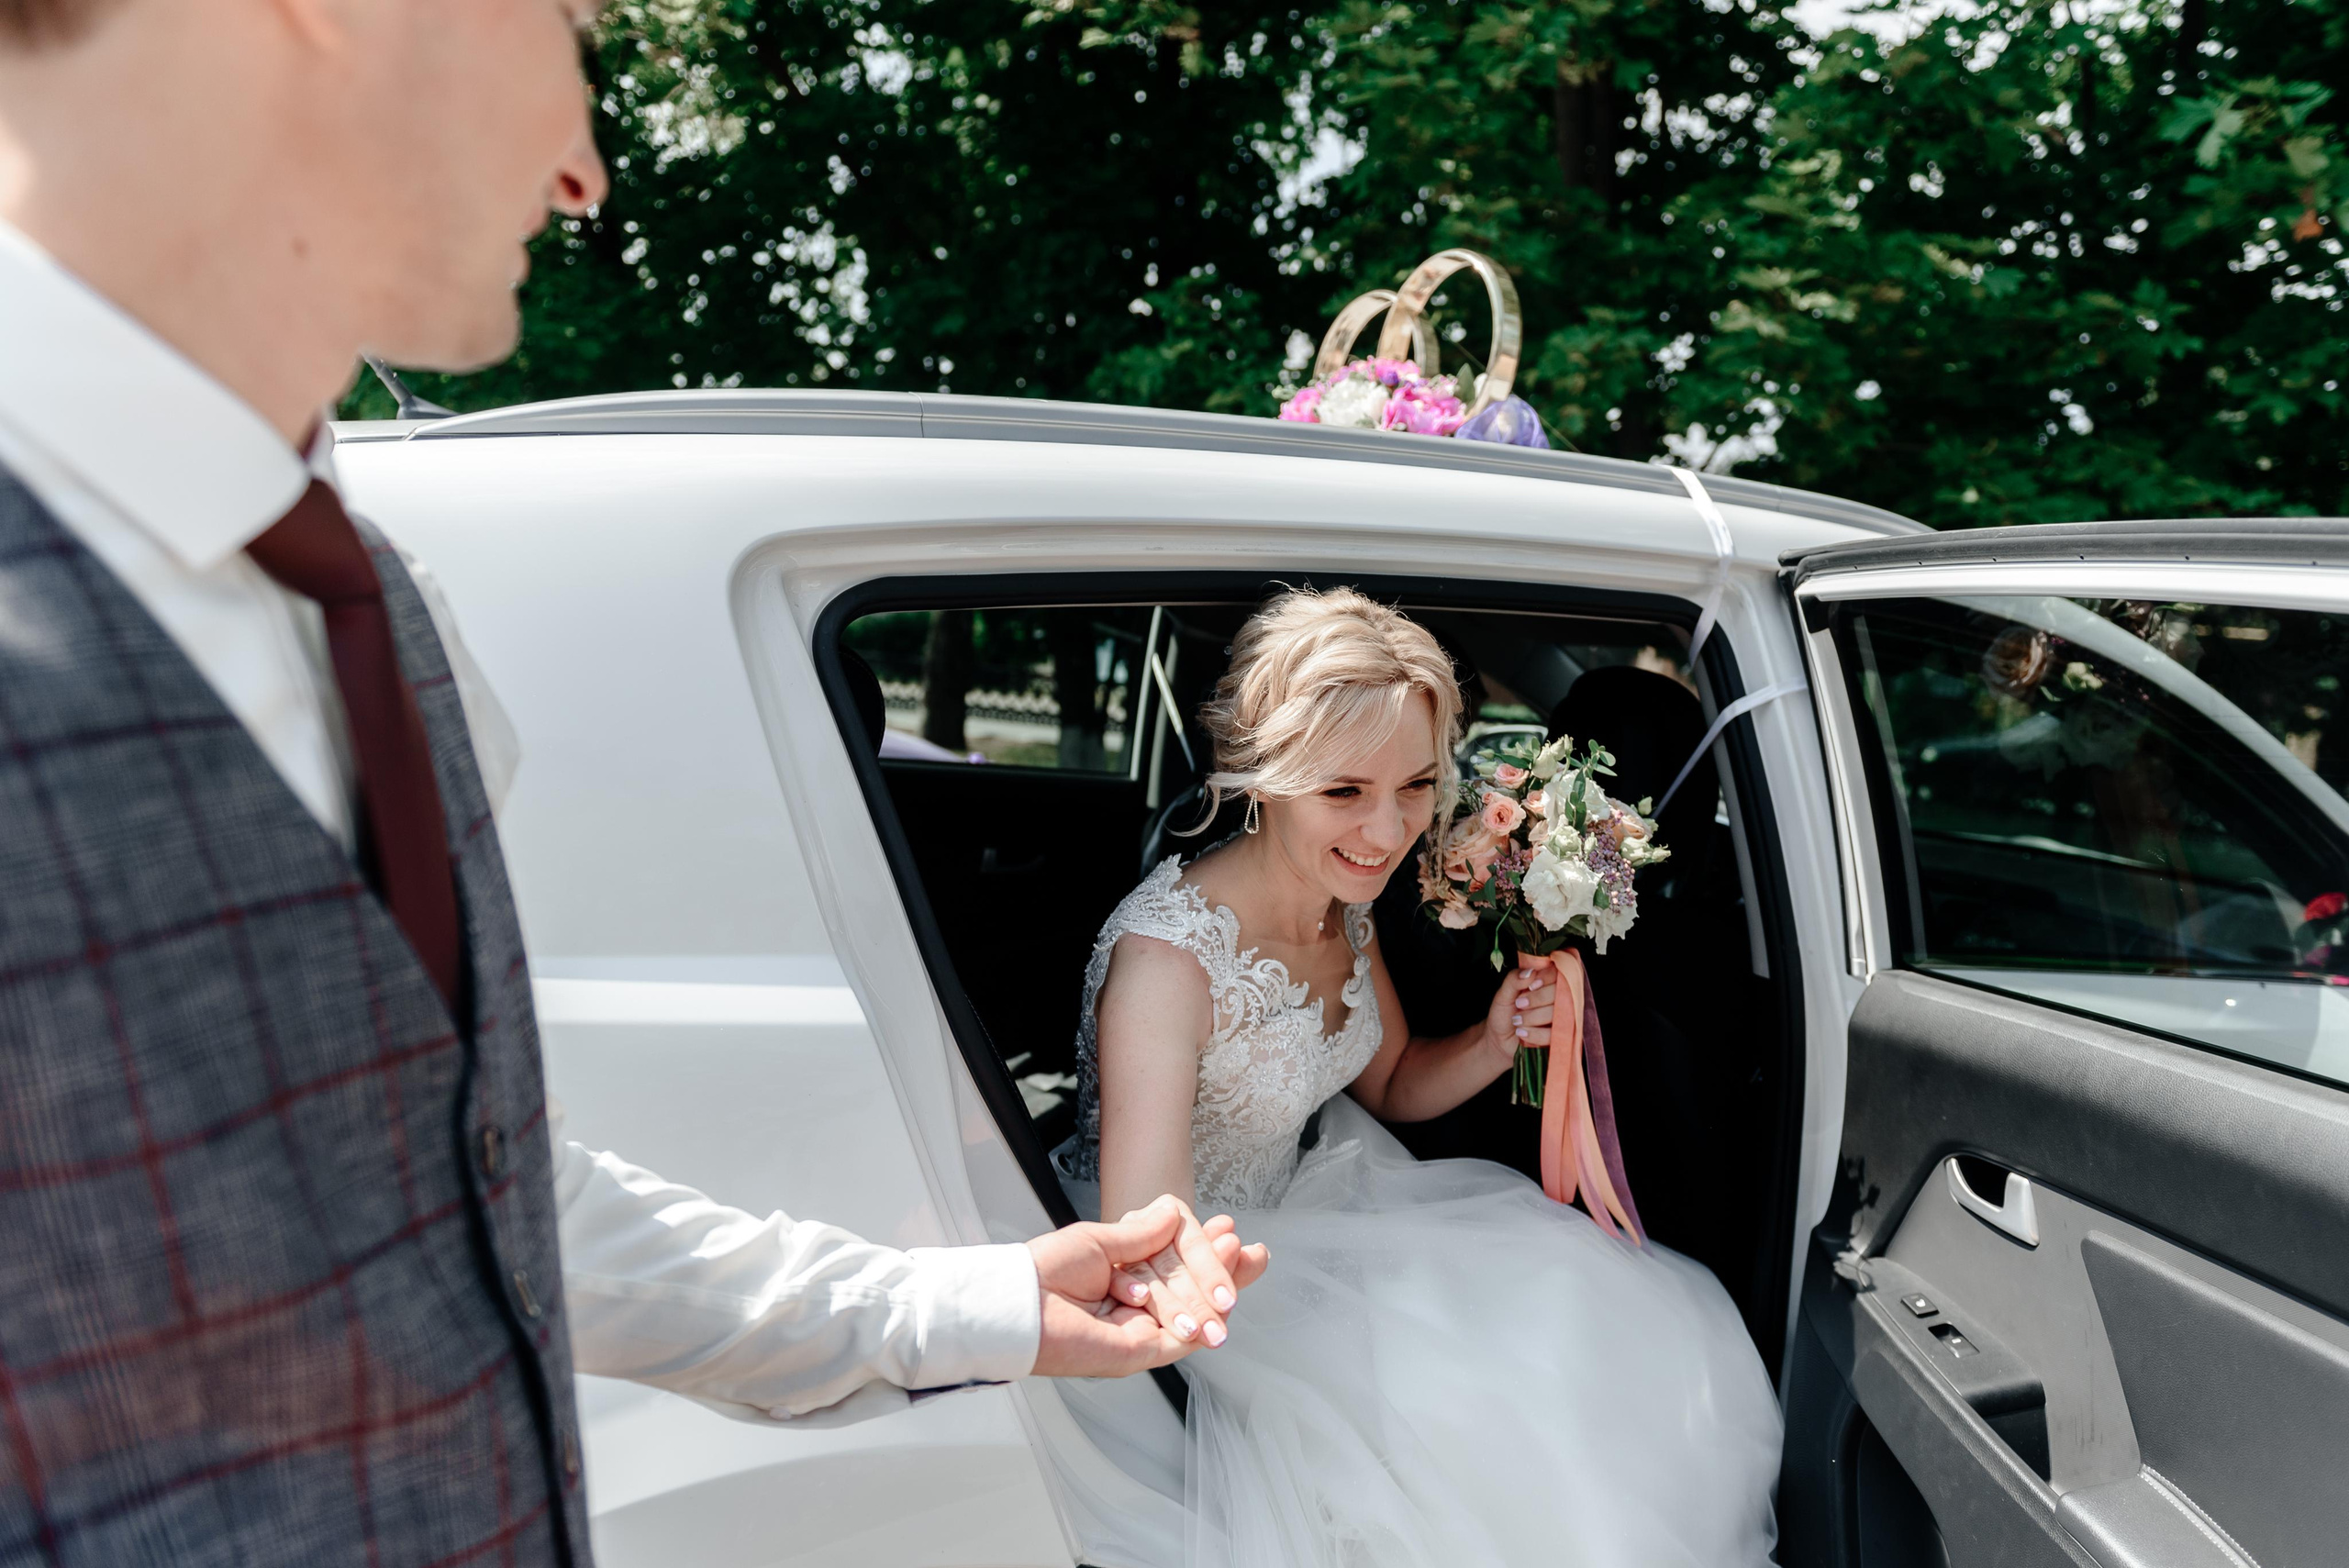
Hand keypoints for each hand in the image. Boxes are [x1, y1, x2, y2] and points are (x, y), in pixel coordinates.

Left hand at [1028, 1196, 1270, 1377]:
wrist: (1021, 1305)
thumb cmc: (1045, 1271)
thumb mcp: (1099, 1240)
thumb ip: (1141, 1234)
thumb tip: (1173, 1214)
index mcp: (1124, 1277)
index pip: (1175, 1264)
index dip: (1205, 1251)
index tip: (1228, 1230)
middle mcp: (1134, 1306)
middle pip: (1191, 1289)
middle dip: (1223, 1269)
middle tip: (1249, 1250)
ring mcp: (1139, 1329)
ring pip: (1192, 1311)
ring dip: (1219, 1286)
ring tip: (1240, 1258)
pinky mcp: (1138, 1351)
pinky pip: (1181, 1337)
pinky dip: (1204, 1315)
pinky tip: (1224, 1294)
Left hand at [1483, 952, 1557, 1064]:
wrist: (1499, 1039)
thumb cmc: (1504, 1013)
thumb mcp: (1503, 994)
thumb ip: (1513, 980)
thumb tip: (1530, 972)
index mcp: (1546, 984)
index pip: (1558, 975)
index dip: (1546, 979)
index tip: (1530, 986)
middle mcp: (1557, 1000)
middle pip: (1561, 993)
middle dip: (1538, 999)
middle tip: (1519, 1004)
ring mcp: (1560, 1019)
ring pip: (1558, 1015)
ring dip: (1533, 1017)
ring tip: (1516, 1020)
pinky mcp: (1558, 1037)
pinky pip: (1554, 1035)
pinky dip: (1535, 1034)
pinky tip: (1521, 1032)